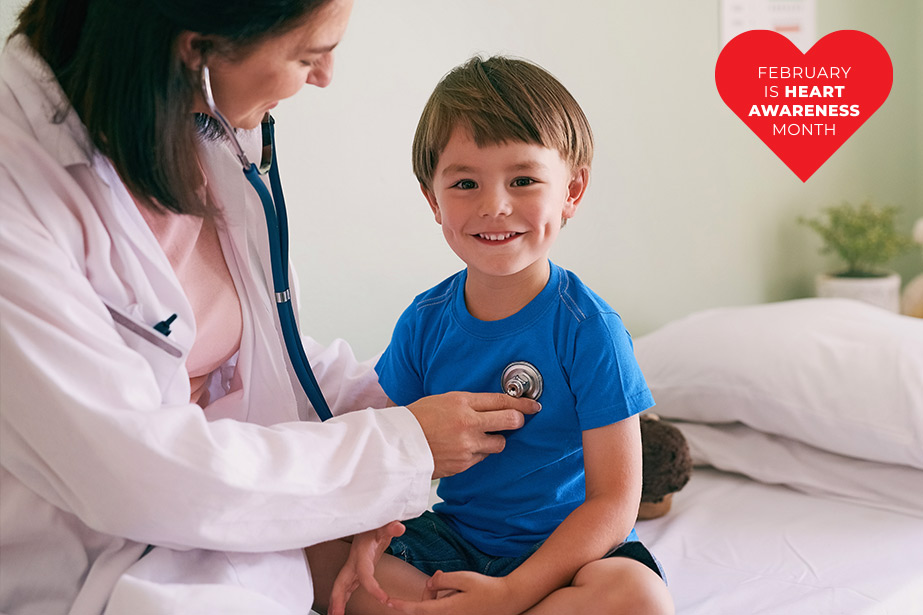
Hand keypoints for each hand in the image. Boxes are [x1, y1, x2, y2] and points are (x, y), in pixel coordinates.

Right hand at [327, 521, 405, 614]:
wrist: (368, 519)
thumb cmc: (375, 522)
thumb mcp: (384, 524)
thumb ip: (390, 526)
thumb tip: (399, 527)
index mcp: (361, 552)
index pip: (364, 574)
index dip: (372, 587)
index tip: (383, 599)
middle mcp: (354, 560)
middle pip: (342, 583)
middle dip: (337, 600)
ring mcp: (353, 565)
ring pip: (341, 586)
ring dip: (337, 601)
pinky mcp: (356, 567)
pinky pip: (347, 585)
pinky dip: (343, 597)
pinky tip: (339, 607)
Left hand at [389, 570, 517, 614]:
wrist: (506, 600)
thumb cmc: (486, 589)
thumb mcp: (463, 578)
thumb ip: (442, 580)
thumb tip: (429, 582)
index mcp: (446, 610)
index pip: (416, 609)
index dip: (400, 605)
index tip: (387, 601)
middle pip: (424, 607)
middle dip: (427, 591)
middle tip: (440, 575)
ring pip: (434, 608)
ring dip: (436, 595)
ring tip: (453, 583)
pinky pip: (443, 609)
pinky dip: (445, 599)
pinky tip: (458, 592)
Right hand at [407, 392, 540, 478]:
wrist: (397, 446)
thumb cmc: (417, 419)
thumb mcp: (444, 400)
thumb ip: (470, 403)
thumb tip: (494, 405)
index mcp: (462, 402)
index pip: (502, 401)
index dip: (523, 403)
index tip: (534, 405)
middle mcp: (468, 424)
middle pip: (510, 422)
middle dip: (518, 420)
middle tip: (518, 420)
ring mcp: (467, 446)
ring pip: (499, 444)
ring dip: (494, 439)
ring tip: (480, 436)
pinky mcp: (464, 464)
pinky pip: (482, 458)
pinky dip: (478, 452)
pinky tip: (464, 447)